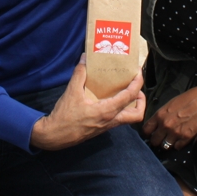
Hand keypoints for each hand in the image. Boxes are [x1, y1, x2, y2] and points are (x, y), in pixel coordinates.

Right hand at [30, 55, 145, 150]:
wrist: (55, 136)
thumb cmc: (65, 116)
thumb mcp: (71, 92)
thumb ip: (80, 74)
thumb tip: (84, 58)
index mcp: (107, 111)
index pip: (130, 96)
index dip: (137, 83)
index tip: (138, 73)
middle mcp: (111, 120)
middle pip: (137, 115)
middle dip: (141, 101)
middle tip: (136, 88)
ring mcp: (107, 126)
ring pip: (128, 118)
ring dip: (132, 106)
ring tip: (126, 92)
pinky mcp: (101, 128)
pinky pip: (118, 119)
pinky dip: (120, 109)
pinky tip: (110, 99)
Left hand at [143, 79, 196, 150]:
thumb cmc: (189, 98)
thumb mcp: (170, 103)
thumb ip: (162, 115)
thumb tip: (157, 123)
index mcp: (160, 115)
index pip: (146, 130)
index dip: (148, 133)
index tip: (151, 133)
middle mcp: (165, 125)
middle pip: (154, 141)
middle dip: (157, 140)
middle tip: (162, 137)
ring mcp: (176, 133)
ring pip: (165, 146)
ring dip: (168, 143)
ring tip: (172, 138)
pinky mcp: (186, 137)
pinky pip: (177, 147)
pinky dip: (178, 144)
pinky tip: (181, 138)